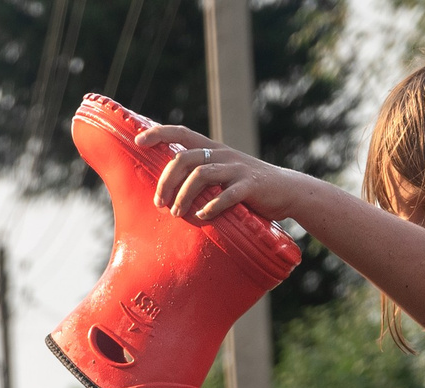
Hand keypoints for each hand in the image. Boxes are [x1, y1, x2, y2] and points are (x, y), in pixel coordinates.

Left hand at [138, 125, 312, 224]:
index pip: (182, 133)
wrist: (285, 191)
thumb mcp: (221, 176)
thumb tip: (166, 191)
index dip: (159, 133)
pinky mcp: (250, 186)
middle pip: (184, 158)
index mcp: (212, 150)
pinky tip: (203, 216)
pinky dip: (212, 206)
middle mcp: (222, 154)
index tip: (138, 141)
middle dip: (167, 181)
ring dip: (184, 195)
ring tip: (177, 213)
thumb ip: (198, 177)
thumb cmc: (245, 188)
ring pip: (201, 174)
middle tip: (159, 203)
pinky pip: (228, 194)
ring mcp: (237, 169)